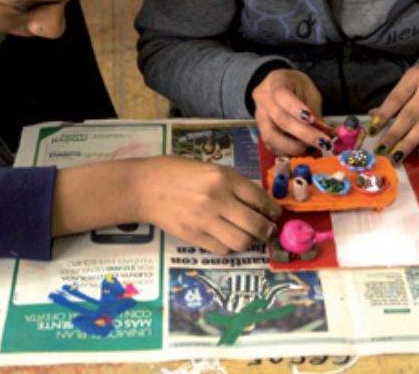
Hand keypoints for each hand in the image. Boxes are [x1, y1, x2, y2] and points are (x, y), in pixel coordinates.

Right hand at [136, 156, 281, 254]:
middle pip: (255, 224)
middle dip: (267, 230)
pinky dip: (230, 247)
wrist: (143, 187)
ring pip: (241, 241)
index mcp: (222, 178)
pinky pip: (222, 249)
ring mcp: (204, 221)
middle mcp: (216, 200)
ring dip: (250, 241)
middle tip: (268, 229)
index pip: (259, 198)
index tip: (275, 214)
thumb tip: (257, 201)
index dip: (272, 209)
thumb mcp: (208, 168)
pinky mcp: (193, 237)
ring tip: (250, 236)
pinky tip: (229, 239)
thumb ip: (232, 183)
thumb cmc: (175, 172)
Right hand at [251, 68, 330, 156]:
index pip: (282, 95)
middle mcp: (263, 98)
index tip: (312, 119)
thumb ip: (315, 111)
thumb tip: (325, 132)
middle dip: (303, 133)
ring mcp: (259, 116)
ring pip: (271, 136)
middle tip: (322, 142)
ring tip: (311, 147)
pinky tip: (300, 150)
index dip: (296, 108)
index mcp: (276, 82)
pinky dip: (286, 151)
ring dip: (293, 146)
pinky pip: (270, 145)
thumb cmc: (296, 87)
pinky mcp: (260, 130)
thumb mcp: (309, 92)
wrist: (279, 86)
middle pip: (279, 119)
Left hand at [368, 59, 418, 160]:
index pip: (396, 99)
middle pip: (409, 115)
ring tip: (395, 156)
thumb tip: (373, 115)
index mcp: (416, 76)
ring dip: (408, 143)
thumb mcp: (412, 80)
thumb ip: (395, 99)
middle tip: (381, 150)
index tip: (371, 131)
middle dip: (393, 134)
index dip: (383, 116)